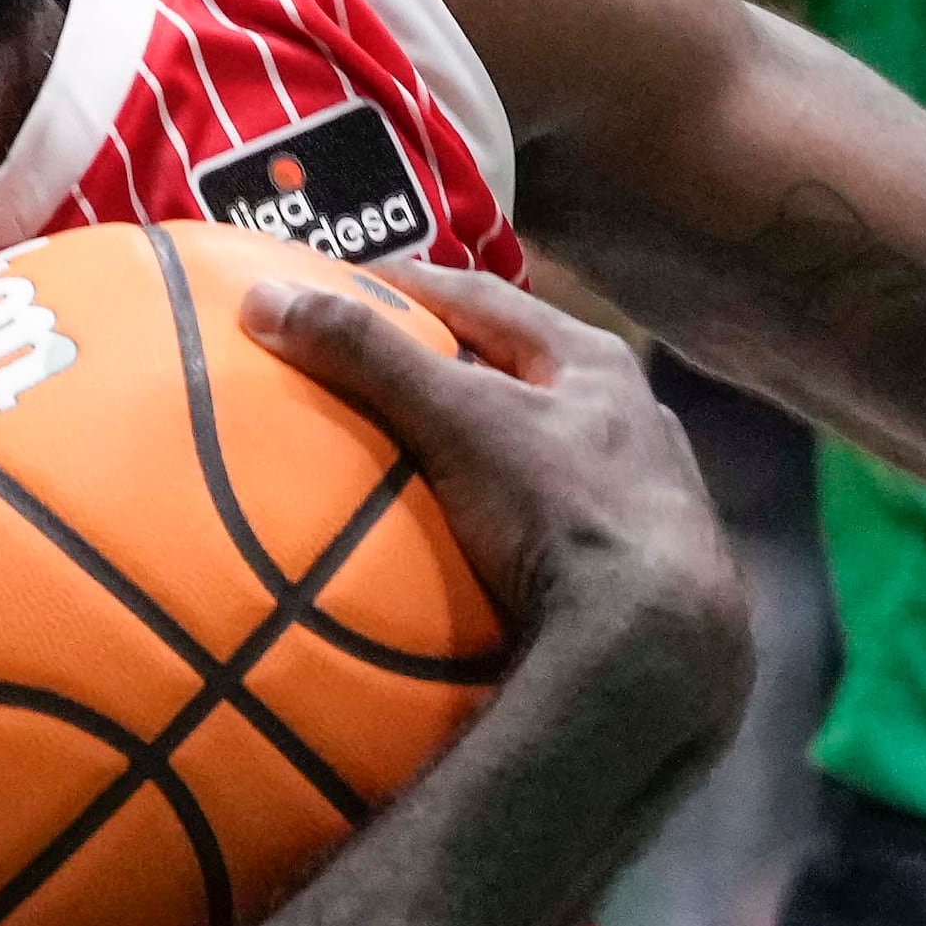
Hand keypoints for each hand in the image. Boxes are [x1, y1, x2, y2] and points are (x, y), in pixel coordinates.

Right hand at [235, 260, 750, 767]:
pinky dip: (516, 528)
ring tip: (425, 464)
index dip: (417, 288)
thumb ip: (372, 358)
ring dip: (495, 454)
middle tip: (384, 373)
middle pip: (527, 373)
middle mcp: (633, 419)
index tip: (353, 285)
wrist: (659, 640)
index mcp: (596, 366)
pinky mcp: (640, 569)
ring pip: (554, 454)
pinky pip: (561, 530)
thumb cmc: (563, 507)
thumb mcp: (461, 418)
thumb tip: (265, 300)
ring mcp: (645, 497)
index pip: (489, 300)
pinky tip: (478, 555)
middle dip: (460, 370)